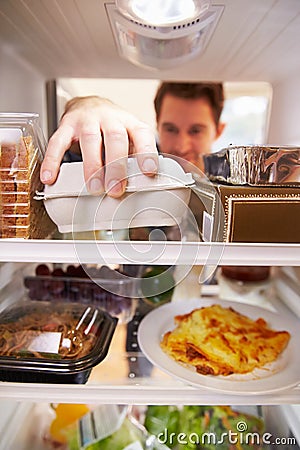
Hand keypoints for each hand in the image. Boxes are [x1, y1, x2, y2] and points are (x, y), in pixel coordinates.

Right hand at [40, 96, 157, 196]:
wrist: (89, 105)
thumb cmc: (113, 129)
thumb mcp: (129, 140)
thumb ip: (134, 160)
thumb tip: (140, 188)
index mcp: (129, 123)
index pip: (142, 135)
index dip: (147, 153)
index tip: (149, 172)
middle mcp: (110, 118)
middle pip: (115, 138)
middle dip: (116, 166)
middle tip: (116, 190)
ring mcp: (87, 120)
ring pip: (90, 140)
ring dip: (92, 166)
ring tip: (94, 188)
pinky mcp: (66, 124)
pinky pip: (58, 142)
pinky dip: (53, 160)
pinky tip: (51, 176)